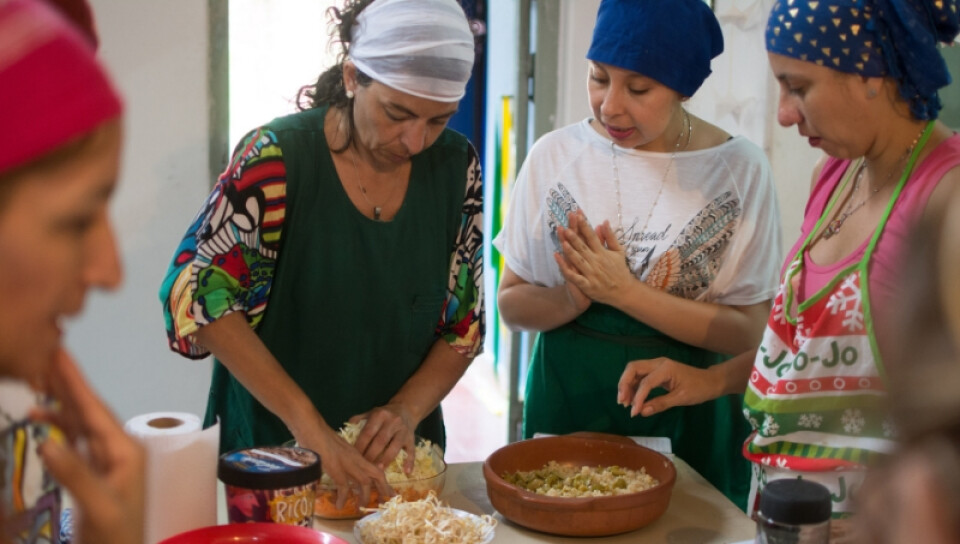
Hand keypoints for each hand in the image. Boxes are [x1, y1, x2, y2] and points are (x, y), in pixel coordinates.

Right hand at [32, 350, 144, 543]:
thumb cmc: (116, 538)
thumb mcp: (99, 507)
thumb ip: (75, 474)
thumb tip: (47, 439)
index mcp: (124, 450)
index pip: (95, 409)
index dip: (74, 381)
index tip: (58, 353)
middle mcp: (118, 449)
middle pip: (88, 409)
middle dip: (67, 382)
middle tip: (45, 353)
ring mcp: (107, 461)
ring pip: (80, 422)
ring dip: (61, 400)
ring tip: (37, 378)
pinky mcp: (95, 473)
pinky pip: (76, 440)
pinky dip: (58, 425)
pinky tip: (41, 417)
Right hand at [296, 425, 391, 509]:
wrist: (311, 427)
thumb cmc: (320, 435)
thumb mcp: (336, 449)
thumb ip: (342, 459)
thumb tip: (341, 472)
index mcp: (356, 453)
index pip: (374, 467)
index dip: (382, 481)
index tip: (388, 491)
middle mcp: (355, 458)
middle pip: (376, 474)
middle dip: (383, 488)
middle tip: (385, 501)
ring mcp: (347, 462)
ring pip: (364, 482)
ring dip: (365, 496)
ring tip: (361, 507)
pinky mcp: (336, 467)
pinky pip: (343, 487)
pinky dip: (343, 497)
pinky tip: (339, 505)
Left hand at [349, 404, 415, 473]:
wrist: (406, 408)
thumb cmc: (385, 414)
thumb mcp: (373, 412)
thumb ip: (360, 418)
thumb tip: (347, 427)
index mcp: (380, 415)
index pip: (368, 432)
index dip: (361, 445)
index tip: (353, 456)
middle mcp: (393, 421)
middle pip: (381, 440)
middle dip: (371, 455)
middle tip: (363, 467)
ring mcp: (404, 430)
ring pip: (395, 446)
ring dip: (387, 459)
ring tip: (379, 470)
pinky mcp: (412, 438)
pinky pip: (412, 451)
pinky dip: (410, 461)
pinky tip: (407, 472)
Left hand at [554, 212, 633, 305]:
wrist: (624, 292)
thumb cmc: (620, 270)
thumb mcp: (619, 251)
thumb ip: (610, 237)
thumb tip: (604, 221)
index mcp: (603, 253)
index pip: (592, 236)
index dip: (584, 225)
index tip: (578, 215)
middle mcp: (596, 262)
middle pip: (583, 247)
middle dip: (575, 237)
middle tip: (566, 227)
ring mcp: (591, 274)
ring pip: (578, 261)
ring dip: (570, 251)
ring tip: (563, 241)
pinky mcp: (587, 285)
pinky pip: (574, 277)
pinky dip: (565, 269)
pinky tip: (557, 259)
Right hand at [617, 357, 720, 416]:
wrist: (710, 382)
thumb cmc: (698, 389)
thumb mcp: (681, 398)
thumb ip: (661, 404)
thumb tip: (642, 412)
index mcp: (665, 369)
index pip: (645, 382)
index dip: (637, 398)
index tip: (633, 412)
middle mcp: (658, 363)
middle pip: (633, 368)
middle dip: (624, 384)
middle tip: (622, 402)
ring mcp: (657, 366)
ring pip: (635, 371)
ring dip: (627, 385)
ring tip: (625, 402)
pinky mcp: (657, 371)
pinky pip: (641, 376)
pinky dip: (634, 386)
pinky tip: (632, 398)